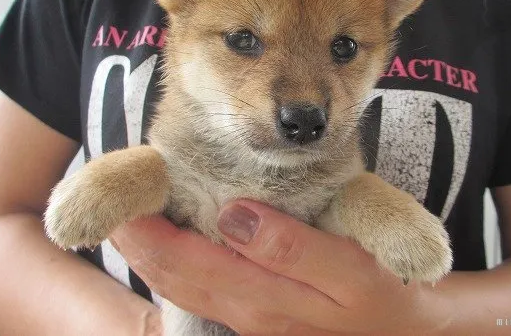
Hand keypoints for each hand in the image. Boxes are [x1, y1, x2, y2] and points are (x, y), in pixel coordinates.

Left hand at [111, 200, 450, 334]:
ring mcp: (246, 318)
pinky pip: (200, 292)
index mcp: (260, 296)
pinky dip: (174, 267)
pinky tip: (171, 244)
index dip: (145, 228)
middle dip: (135, 239)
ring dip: (148, 254)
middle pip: (171, 275)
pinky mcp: (254, 316)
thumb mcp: (351, 270)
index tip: (120, 190)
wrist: (403, 334)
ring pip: (180, 287)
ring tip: (127, 216)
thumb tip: (233, 215)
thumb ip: (289, 247)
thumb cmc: (382, 295)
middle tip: (107, 198)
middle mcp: (242, 311)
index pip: (182, 261)